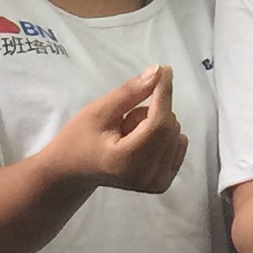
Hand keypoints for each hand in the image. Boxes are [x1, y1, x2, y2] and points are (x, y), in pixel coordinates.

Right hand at [39, 66, 188, 194]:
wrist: (73, 171)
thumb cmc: (80, 139)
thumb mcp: (98, 110)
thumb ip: (130, 92)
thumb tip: (159, 72)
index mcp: (126, 161)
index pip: (158, 124)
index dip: (164, 94)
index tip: (166, 69)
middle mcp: (146, 176)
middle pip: (169, 127)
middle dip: (152, 112)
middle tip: (124, 120)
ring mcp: (156, 183)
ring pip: (176, 134)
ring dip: (156, 125)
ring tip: (128, 134)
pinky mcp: (162, 183)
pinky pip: (178, 145)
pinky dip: (164, 136)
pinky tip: (141, 142)